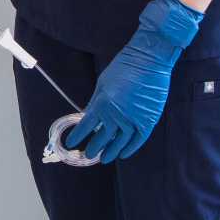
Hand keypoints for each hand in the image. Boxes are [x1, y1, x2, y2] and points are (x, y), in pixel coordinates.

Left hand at [65, 0, 205, 162]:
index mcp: (103, 104)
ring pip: (120, 142)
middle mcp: (117, 115)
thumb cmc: (123, 67)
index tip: (71, 142)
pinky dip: (131, 148)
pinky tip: (124, 154)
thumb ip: (94, 101)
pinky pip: (138, 140)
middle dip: (94, 147)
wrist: (149, 60)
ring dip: (111, 152)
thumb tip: (86, 114)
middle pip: (103, 137)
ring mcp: (134, 120)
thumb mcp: (103, 82)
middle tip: (89, 155)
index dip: (78, 135)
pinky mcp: (149, 120)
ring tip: (104, 158)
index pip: (86, 126)